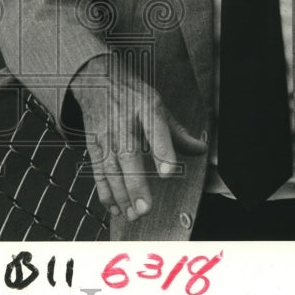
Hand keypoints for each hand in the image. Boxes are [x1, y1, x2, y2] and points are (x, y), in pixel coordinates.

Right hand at [69, 54, 207, 220]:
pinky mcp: (93, 144)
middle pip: (128, 154)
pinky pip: (98, 170)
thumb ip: (178, 133)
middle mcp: (123, 121)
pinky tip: (115, 207)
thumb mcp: (157, 104)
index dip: (161, 150)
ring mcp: (105, 134)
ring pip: (111, 167)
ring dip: (121, 194)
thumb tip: (201, 150)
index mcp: (145, 108)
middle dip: (135, 183)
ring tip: (133, 214)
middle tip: (145, 208)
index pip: (155, 128)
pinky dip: (104, 191)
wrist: (96, 79)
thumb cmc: (131, 95)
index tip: (166, 172)